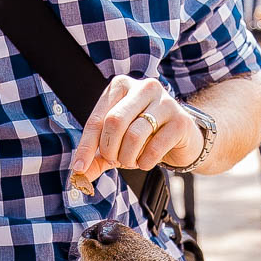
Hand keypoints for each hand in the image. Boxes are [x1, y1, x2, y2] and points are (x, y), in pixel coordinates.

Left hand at [70, 76, 202, 181]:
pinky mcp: (180, 121)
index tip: (78, 168)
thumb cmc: (144, 136)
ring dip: (127, 158)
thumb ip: (97, 156)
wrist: (182, 138)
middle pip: (114, 122)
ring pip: (134, 135)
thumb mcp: (116, 144)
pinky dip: (145, 162)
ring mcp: (165, 102)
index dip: (86, 146)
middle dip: (110, 150)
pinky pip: (154, 148)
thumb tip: (78, 174)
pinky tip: (146, 162)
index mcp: (121, 86)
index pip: (97, 119)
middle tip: (115, 161)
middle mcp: (144, 87)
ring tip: (131, 161)